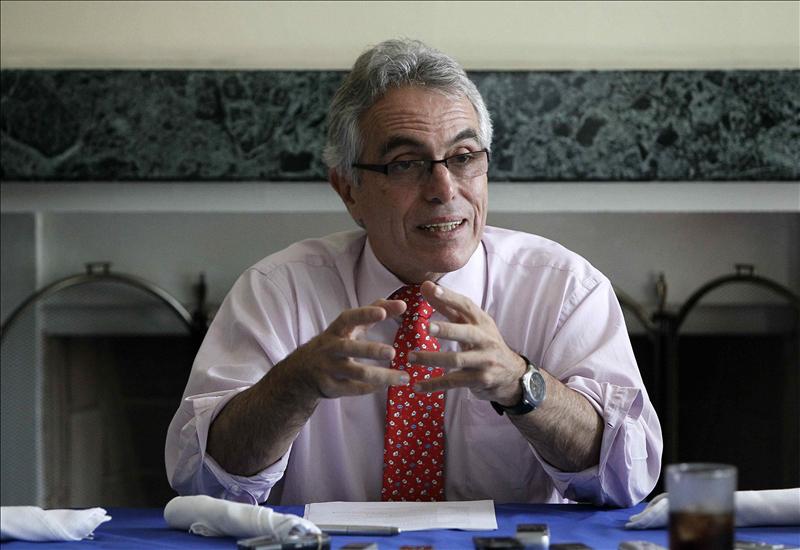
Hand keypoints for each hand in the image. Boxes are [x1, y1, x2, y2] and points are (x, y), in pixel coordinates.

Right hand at [293, 299, 409, 398]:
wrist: (301, 372)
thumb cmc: (334, 344)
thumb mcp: (347, 328)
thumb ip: (373, 315)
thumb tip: (402, 304)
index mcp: (336, 330)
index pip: (348, 318)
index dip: (365, 314)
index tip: (383, 312)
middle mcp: (330, 348)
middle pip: (350, 348)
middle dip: (371, 350)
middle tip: (393, 353)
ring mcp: (329, 368)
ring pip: (356, 373)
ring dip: (381, 376)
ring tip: (403, 377)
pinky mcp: (330, 387)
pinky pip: (353, 389)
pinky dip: (370, 388)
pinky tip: (386, 386)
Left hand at [410, 281, 526, 403]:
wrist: (512, 373)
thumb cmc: (485, 343)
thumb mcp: (472, 324)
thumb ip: (448, 307)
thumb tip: (425, 286)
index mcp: (482, 322)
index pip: (466, 306)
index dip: (449, 297)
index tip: (431, 289)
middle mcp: (485, 339)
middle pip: (466, 333)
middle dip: (447, 330)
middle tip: (427, 328)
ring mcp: (484, 361)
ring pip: (457, 359)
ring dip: (432, 358)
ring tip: (410, 356)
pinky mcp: (480, 380)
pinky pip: (454, 382)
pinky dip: (434, 384)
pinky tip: (417, 386)